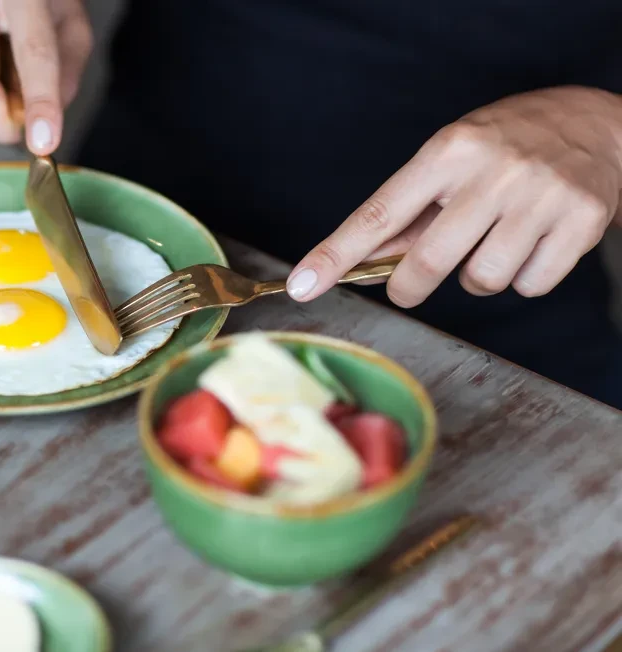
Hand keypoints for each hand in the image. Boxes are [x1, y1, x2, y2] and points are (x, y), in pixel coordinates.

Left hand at [288, 86, 621, 305]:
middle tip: (410, 284)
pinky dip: (524, 276)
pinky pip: (529, 284)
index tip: (302, 285)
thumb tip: (357, 262)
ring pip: (481, 281)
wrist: (598, 123)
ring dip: (477, 276)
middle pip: (427, 262)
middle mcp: (494, 173)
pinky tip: (532, 242)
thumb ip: (410, 211)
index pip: (379, 213)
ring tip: (493, 241)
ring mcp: (541, 198)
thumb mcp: (451, 158)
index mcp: (449, 151)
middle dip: (409, 285)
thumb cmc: (507, 144)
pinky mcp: (582, 222)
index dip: (336, 255)